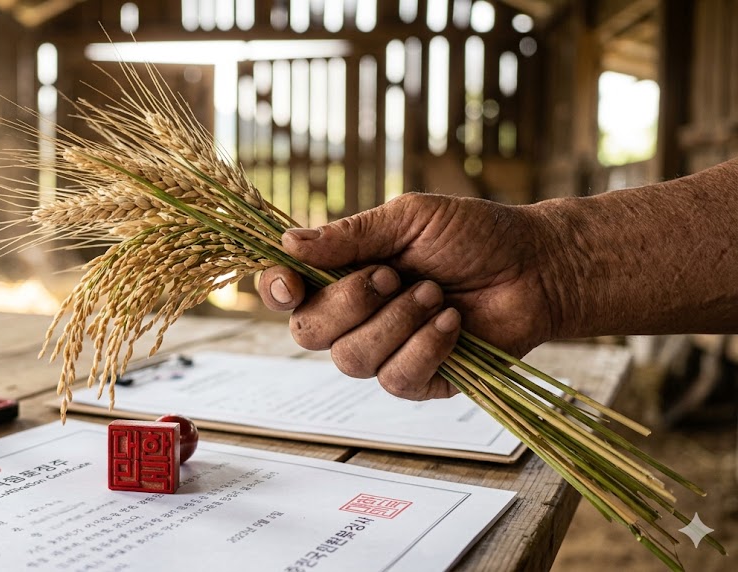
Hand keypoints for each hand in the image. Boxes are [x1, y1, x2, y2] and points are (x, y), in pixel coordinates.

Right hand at [257, 193, 559, 399]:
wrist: (534, 267)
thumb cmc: (473, 235)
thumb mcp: (409, 219)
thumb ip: (350, 234)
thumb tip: (288, 242)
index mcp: (341, 274)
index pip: (285, 294)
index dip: (275, 291)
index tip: (289, 284)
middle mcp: (352, 317)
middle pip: (308, 332)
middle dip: (350, 303)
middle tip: (396, 275)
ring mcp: (383, 351)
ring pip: (351, 359)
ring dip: (397, 322)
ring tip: (438, 294)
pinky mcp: (417, 380)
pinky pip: (395, 380)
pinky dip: (426, 347)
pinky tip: (452, 322)